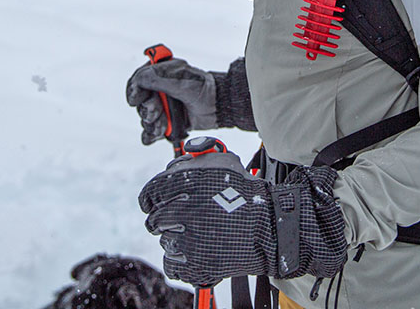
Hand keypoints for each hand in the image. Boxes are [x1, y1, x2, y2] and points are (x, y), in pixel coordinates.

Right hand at [126, 57, 217, 144]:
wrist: (219, 106)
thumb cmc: (204, 88)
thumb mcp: (180, 79)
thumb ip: (157, 78)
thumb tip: (138, 81)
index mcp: (162, 72)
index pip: (138, 80)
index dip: (134, 90)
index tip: (136, 99)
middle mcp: (160, 88)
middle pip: (141, 102)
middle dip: (147, 109)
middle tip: (156, 111)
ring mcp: (164, 105)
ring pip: (146, 117)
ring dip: (152, 123)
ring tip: (163, 124)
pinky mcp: (168, 120)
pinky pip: (152, 130)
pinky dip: (151, 134)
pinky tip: (155, 135)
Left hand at [138, 138, 346, 285]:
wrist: (269, 227)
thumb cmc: (246, 193)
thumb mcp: (223, 162)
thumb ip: (196, 156)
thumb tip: (175, 160)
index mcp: (183, 184)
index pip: (150, 195)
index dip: (153, 200)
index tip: (159, 204)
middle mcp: (180, 211)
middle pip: (156, 220)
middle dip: (169, 219)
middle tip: (189, 220)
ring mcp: (185, 241)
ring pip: (166, 242)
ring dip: (179, 239)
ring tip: (203, 234)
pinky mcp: (192, 265)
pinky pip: (172, 264)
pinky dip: (183, 261)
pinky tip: (200, 251)